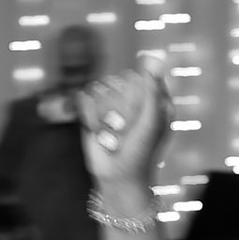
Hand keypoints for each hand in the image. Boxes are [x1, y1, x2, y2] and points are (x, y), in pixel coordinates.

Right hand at [82, 58, 172, 191]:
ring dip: (105, 116)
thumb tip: (150, 62)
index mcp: (153, 98)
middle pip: (117, 83)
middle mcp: (133, 98)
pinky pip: (85, 101)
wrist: (119, 177)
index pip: (137, 80)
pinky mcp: (92, 113)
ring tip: (115, 135)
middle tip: (126, 130)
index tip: (138, 120)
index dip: (134, 99)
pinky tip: (102, 134)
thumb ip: (151, 92)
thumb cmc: (141, 152)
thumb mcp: (151, 122)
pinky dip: (92, 119)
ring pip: (100, 91)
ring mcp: (112, 104)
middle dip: (120, 109)